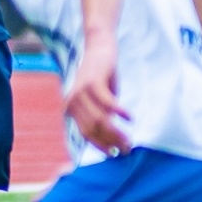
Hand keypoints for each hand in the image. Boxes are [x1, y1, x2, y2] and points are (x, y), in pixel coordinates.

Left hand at [65, 34, 130, 156]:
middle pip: (94, 129)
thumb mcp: (99, 99)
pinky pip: (108, 104)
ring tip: (130, 138)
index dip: (101, 145)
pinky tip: (130, 118)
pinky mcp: (93, 82)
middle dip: (111, 141)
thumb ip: (102, 116)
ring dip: (117, 132)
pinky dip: (120, 112)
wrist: (99, 47)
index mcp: (71, 108)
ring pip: (100, 120)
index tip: (115, 154)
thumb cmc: (102, 76)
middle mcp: (72, 101)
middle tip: (127, 148)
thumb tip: (113, 139)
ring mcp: (81, 92)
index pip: (86, 134)